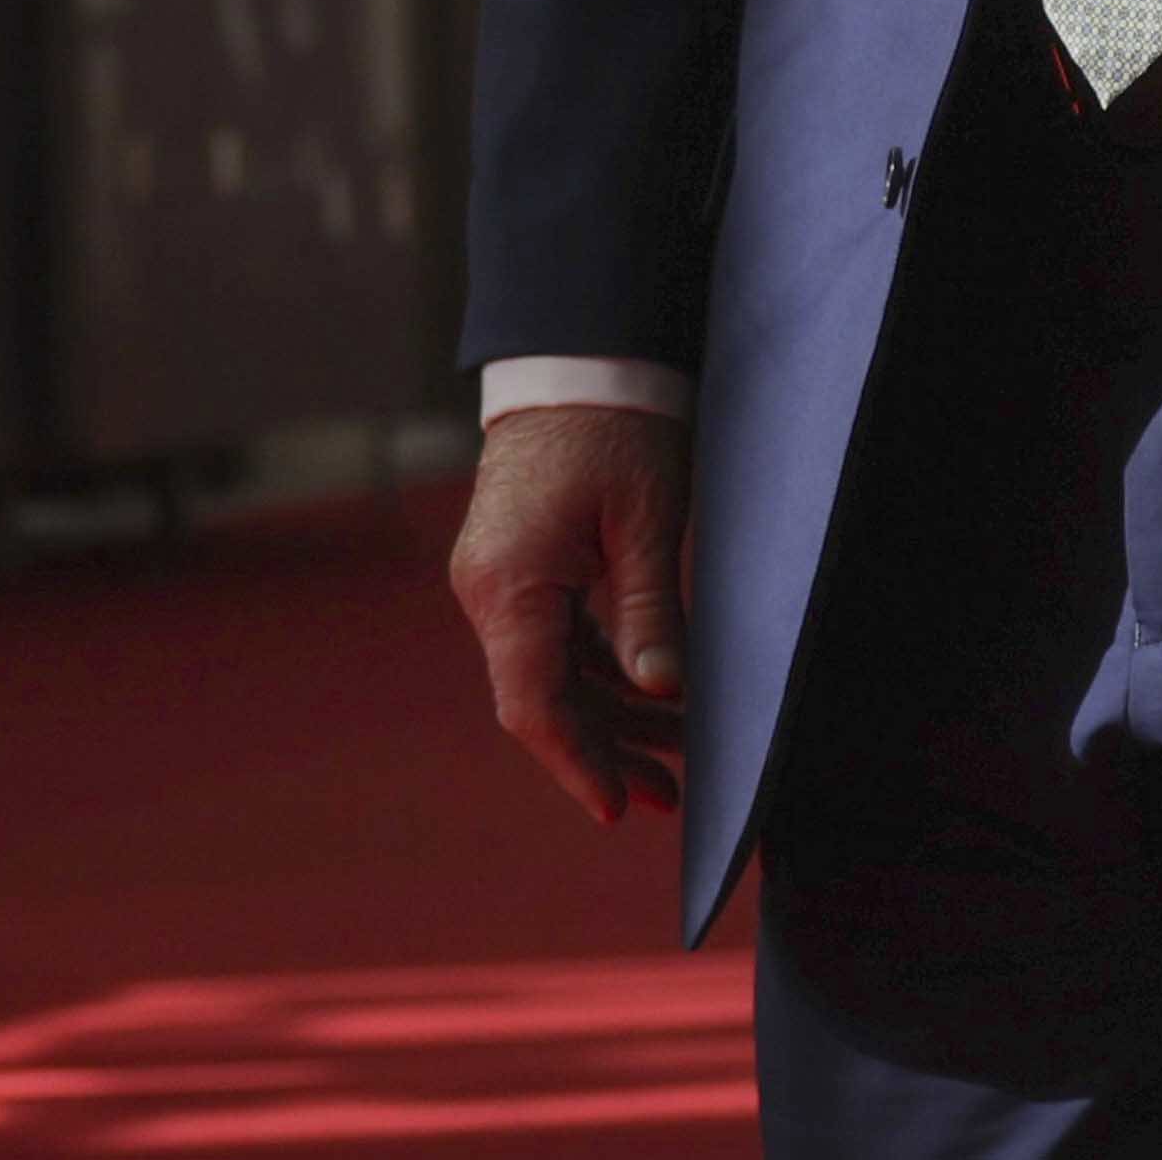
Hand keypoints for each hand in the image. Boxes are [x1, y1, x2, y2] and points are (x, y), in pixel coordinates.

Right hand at [448, 403, 693, 824]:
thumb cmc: (616, 425)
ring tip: (673, 761)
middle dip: (604, 751)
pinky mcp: (518, 565)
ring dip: (608, 715)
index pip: (535, 704)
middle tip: (668, 797)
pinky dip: (599, 672)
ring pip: (551, 673)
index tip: (618, 809)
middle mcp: (488, 590)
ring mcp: (499, 579)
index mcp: (509, 584)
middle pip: (541, 698)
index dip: (578, 763)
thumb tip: (661, 695)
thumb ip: (649, 612)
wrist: (577, 352)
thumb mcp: (646, 520)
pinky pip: (555, 638)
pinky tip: (647, 698)